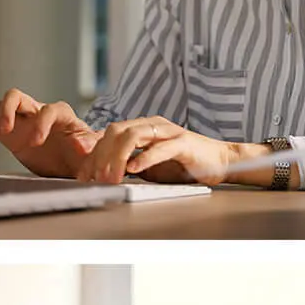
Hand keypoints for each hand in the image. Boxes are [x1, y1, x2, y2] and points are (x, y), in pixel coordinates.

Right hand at [0, 87, 100, 177]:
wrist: (72, 164)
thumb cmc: (83, 155)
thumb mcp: (91, 151)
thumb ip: (88, 145)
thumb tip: (81, 144)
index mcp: (60, 115)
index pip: (48, 109)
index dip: (41, 123)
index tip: (36, 141)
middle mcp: (37, 112)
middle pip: (16, 96)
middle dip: (7, 109)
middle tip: (5, 128)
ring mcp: (21, 121)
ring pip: (0, 106)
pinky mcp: (9, 134)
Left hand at [79, 116, 250, 184]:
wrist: (221, 162)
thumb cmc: (185, 165)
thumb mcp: (149, 165)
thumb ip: (127, 163)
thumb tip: (100, 172)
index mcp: (142, 127)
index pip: (108, 134)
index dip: (92, 154)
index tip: (82, 175)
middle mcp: (153, 125)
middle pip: (116, 132)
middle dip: (100, 156)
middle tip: (93, 179)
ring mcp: (169, 132)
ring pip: (133, 136)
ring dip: (117, 158)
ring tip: (110, 177)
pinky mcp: (184, 143)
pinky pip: (160, 148)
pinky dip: (144, 158)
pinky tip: (133, 170)